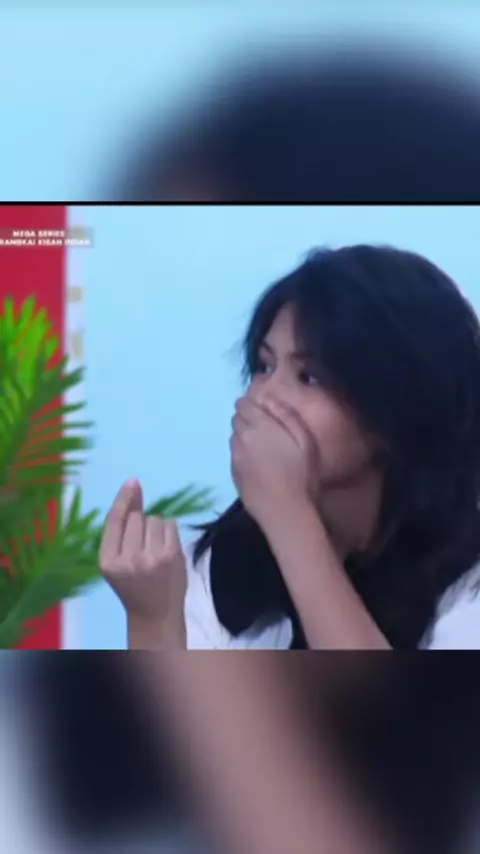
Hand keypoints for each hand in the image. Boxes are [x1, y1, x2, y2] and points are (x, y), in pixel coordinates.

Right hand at [99, 480, 187, 627]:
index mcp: (107, 561)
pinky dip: (169, 531)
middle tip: (143, 545)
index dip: (124, 499)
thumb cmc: (133, 584)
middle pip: (137, 517)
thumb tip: (133, 487)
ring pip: (155, 519)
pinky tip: (166, 548)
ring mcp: (151, 558)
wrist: (155, 614)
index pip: (115, 520)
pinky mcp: (172, 556)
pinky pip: (171, 525)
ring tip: (154, 549)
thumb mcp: (116, 561)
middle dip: (141, 522)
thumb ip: (121, 528)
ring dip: (156, 527)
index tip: (133, 482)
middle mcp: (128, 559)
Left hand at [230, 394, 319, 529]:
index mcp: (260, 426)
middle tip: (265, 426)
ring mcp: (235, 456)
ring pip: (234, 436)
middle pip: (237, 418)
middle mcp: (242, 438)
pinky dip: (243, 452)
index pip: (244, 403)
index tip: (263, 408)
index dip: (252, 403)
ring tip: (262, 445)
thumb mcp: (305, 442)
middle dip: (247, 417)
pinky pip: (235, 454)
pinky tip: (258, 463)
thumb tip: (270, 398)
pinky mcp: (233, 473)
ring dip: (244, 435)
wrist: (285, 512)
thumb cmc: (301, 476)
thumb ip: (287, 416)